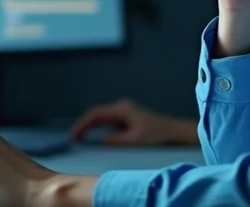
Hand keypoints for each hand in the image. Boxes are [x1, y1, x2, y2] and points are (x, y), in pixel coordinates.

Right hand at [69, 98, 197, 145]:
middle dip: (84, 125)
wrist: (177, 133)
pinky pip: (109, 123)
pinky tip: (96, 139)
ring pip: (102, 119)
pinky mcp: (129, 120)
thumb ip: (114, 141)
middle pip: (96, 114)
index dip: (81, 125)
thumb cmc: (158, 136)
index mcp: (122, 109)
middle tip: (73, 140)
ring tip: (80, 140)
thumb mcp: (134, 141)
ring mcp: (126, 113)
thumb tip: (98, 141)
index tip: (73, 137)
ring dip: (91, 128)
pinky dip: (100, 130)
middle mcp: (122, 108)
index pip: (95, 114)